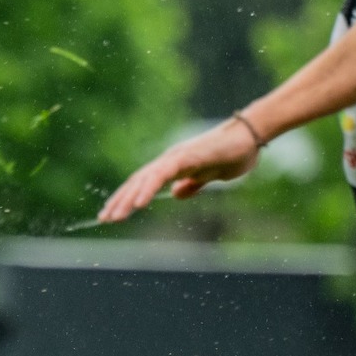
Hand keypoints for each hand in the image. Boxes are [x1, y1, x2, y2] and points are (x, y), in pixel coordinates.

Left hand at [97, 116, 259, 222]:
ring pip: (145, 178)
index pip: (143, 183)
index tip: (113, 214)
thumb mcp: (210, 176)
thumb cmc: (234, 154)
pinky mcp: (187, 157)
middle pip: (138, 181)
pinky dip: (148, 188)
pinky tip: (138, 204)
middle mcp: (170, 159)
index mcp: (174, 165)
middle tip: (104, 219)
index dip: (127, 198)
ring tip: (115, 216)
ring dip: (128, 198)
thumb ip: (193, 183)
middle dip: (120, 200)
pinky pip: (162, 174)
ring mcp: (177, 157)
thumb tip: (177, 194)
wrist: (251, 137)